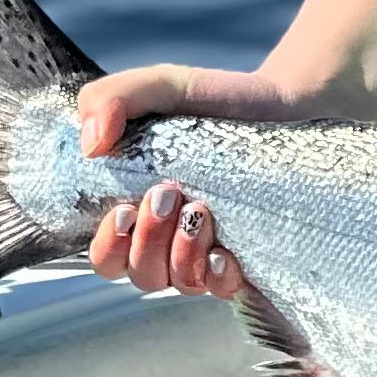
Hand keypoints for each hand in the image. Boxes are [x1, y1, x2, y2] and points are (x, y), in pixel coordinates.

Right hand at [75, 65, 293, 298]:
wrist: (287, 105)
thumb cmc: (216, 101)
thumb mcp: (162, 87)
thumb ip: (111, 99)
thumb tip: (89, 145)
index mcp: (137, 211)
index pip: (105, 257)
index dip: (108, 245)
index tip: (123, 209)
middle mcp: (168, 241)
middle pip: (139, 274)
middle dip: (148, 240)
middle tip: (168, 192)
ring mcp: (207, 254)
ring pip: (178, 283)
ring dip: (181, 253)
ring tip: (200, 208)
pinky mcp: (247, 260)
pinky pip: (223, 289)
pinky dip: (217, 277)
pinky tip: (224, 253)